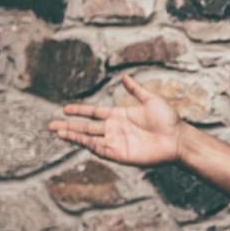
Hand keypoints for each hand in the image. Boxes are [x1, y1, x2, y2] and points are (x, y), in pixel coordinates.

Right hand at [47, 73, 186, 166]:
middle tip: (50, 125)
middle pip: (87, 127)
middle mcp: (115, 129)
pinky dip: (87, 145)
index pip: (94, 113)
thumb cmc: (168, 120)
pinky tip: (77, 139)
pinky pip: (100, 149)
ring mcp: (116, 142)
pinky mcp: (120, 154)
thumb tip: (125, 76)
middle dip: (69, 126)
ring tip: (57, 132)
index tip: (64, 108)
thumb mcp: (151, 100)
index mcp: (120, 116)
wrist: (178, 139)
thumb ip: (136, 90)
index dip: (80, 111)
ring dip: (73, 136)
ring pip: (89, 139)